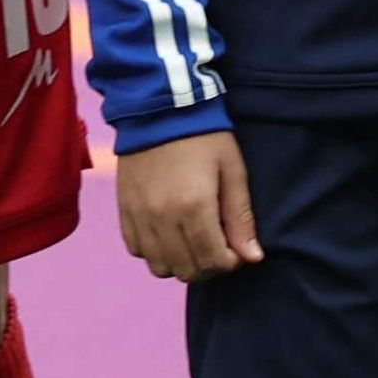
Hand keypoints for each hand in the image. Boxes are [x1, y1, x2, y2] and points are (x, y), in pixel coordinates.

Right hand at [115, 126, 259, 280]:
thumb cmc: (203, 136)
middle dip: (207, 266)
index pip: (213, 260)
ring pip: (158, 266)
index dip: (230, 262)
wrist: (158, 107)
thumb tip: (252, 257)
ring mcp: (139, 214)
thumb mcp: (232, 171)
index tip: (236, 248)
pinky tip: (167, 234)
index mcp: (194, 207)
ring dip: (179, 263)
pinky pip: (135, 248)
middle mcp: (162, 217)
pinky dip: (153, 251)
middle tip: (216, 246)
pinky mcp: (124, 208)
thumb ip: (240, 217)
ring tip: (191, 243)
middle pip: (186, 270)